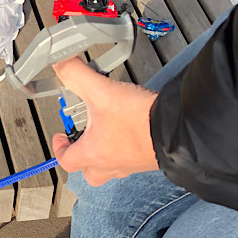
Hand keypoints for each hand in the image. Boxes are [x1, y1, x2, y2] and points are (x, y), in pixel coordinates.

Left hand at [51, 57, 158, 185]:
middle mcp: (111, 164)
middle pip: (89, 173)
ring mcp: (131, 164)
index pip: (67, 161)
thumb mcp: (102, 91)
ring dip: (104, 155)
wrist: (178, 129)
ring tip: (106, 134)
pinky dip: (126, 150)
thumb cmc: (141, 120)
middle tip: (82, 139)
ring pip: (111, 168)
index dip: (59, 148)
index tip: (61, 136)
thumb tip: (61, 65)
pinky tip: (130, 132)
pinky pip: (131, 161)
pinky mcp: (148, 159)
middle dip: (82, 158)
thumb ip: (77, 76)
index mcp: (93, 153)